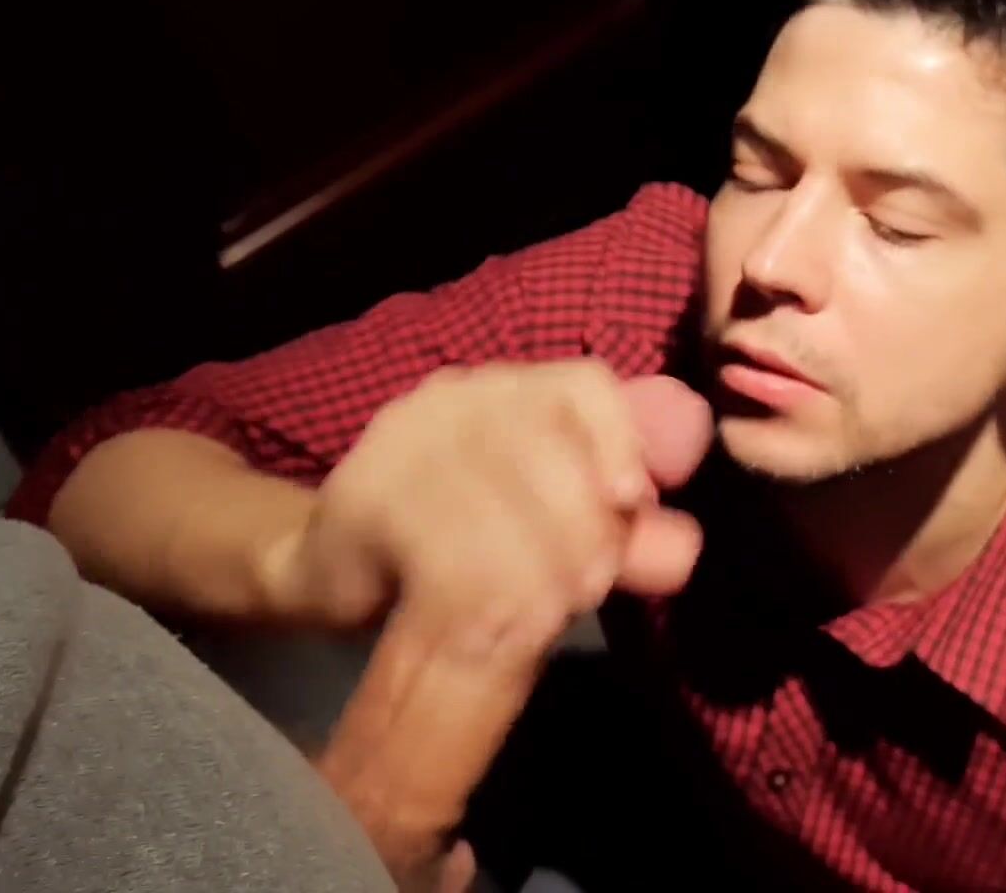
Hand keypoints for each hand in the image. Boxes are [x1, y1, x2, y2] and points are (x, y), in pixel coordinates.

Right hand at [275, 362, 711, 876]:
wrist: (323, 573)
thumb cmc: (453, 549)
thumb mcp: (552, 537)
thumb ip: (616, 531)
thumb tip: (682, 547)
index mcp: (510, 391)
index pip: (586, 384)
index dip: (622, 439)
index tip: (638, 501)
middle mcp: (458, 397)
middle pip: (548, 439)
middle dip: (583, 522)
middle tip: (592, 586)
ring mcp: (402, 438)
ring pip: (499, 494)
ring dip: (536, 564)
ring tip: (549, 612)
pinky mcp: (361, 494)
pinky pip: (440, 541)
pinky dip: (479, 587)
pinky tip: (494, 621)